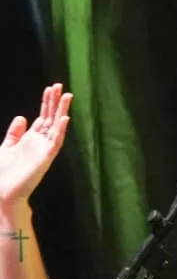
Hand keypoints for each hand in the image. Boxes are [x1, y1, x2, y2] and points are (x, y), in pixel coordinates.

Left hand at [0, 84, 72, 207]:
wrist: (3, 192)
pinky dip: (61, 130)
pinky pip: (56, 142)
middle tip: (60, 86)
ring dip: (62, 111)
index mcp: (31, 138)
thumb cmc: (4, 172)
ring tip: (67, 96)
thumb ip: (15, 133)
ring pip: (57, 126)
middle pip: (51, 117)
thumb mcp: (6, 147)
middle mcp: (41, 142)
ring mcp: (45, 149)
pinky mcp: (46, 158)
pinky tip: (64, 118)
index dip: (46, 103)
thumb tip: (22, 117)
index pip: (43, 116)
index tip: (50, 89)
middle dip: (55, 102)